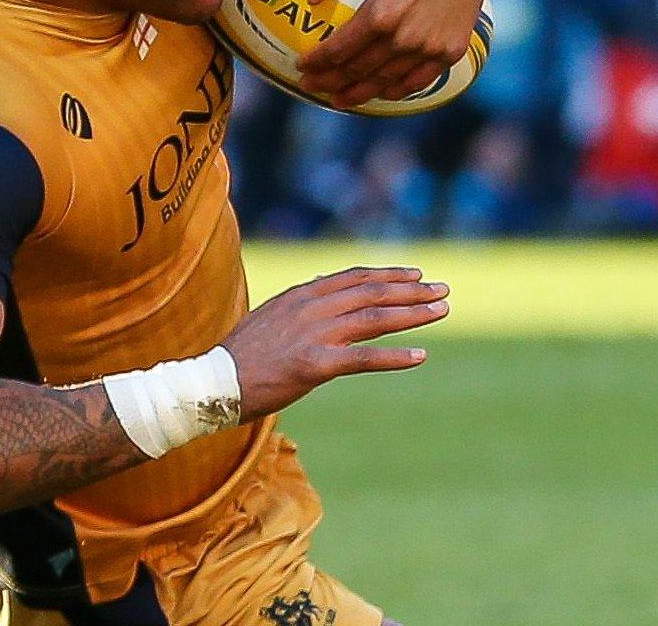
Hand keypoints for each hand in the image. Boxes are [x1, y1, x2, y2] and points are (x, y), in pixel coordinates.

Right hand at [223, 267, 449, 418]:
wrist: (214, 383)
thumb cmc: (241, 356)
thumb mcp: (271, 316)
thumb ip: (301, 302)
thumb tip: (323, 285)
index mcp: (301, 295)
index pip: (354, 277)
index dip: (388, 275)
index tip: (415, 275)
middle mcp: (311, 308)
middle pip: (372, 293)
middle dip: (411, 291)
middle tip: (443, 290)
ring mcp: (314, 335)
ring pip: (375, 319)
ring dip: (413, 314)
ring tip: (442, 312)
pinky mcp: (315, 365)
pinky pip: (364, 358)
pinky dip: (395, 356)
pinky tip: (420, 356)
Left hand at [297, 0, 491, 106]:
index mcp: (381, 12)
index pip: (339, 49)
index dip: (316, 62)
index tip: (301, 66)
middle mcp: (405, 37)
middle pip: (358, 70)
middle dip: (329, 81)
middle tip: (311, 85)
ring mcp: (430, 47)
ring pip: (385, 81)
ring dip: (358, 92)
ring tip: (338, 98)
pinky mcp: (450, 50)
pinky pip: (418, 81)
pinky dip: (395, 91)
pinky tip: (379, 92)